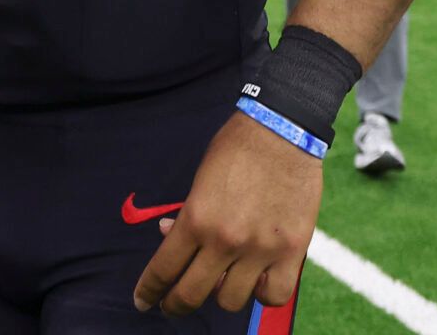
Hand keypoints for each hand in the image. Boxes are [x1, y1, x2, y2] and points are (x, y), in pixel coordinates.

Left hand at [133, 112, 320, 316]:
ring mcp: (260, 249)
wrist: (282, 131)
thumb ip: (186, 213)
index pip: (163, 269)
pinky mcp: (292, 251)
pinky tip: (258, 280)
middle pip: (191, 294)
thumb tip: (167, 234)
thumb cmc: (236, 149)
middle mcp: (225, 240)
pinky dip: (263, 293)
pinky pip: (273, 295)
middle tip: (173, 304)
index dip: (149, 290)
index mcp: (196, 218)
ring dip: (222, 293)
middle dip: (175, 304)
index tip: (144, 301)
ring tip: (223, 280)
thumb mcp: (200, 179)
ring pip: (231, 301)